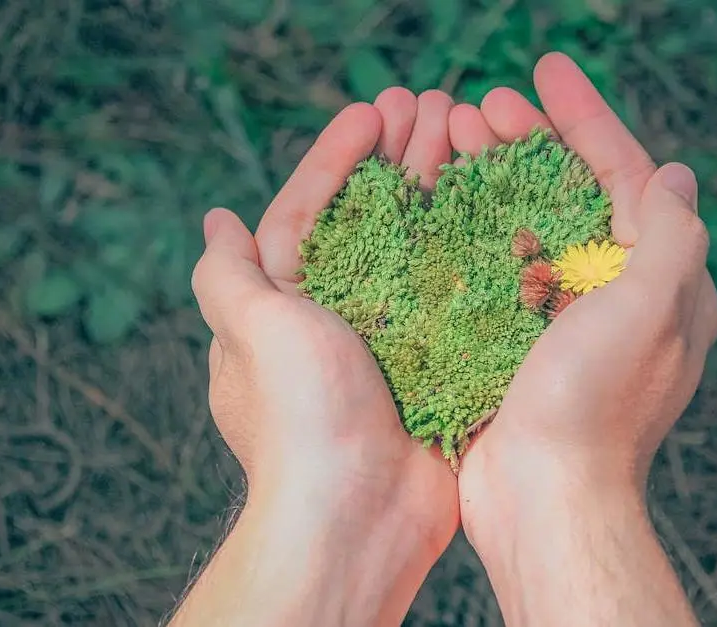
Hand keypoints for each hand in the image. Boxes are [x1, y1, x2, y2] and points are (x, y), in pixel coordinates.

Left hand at [173, 92, 458, 625]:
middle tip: (436, 109)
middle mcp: (337, 322)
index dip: (339, 158)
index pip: (308, 213)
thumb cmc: (301, 419)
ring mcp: (391, 344)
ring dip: (440, 193)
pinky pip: (457, 297)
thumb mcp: (252, 332)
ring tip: (470, 140)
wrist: (359, 516)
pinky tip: (500, 212)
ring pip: (419, 251)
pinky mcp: (438, 367)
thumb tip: (216, 222)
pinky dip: (475, 253)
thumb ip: (228, 276)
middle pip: (370, 222)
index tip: (374, 112)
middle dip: (398, 163)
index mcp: (286, 308)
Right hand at [450, 53, 716, 624]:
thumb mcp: (650, 310)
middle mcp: (617, 295)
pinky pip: (498, 269)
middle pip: (573, 194)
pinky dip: (473, 231)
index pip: (628, 176)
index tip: (545, 69)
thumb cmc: (596, 406)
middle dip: (530, 142)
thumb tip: (676, 174)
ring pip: (530, 226)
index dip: (588, 118)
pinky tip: (440, 204)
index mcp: (660, 282)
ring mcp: (565, 320)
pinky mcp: (519, 343)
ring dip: (493, 178)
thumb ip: (670, 235)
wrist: (542, 499)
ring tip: (450, 137)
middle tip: (480, 105)